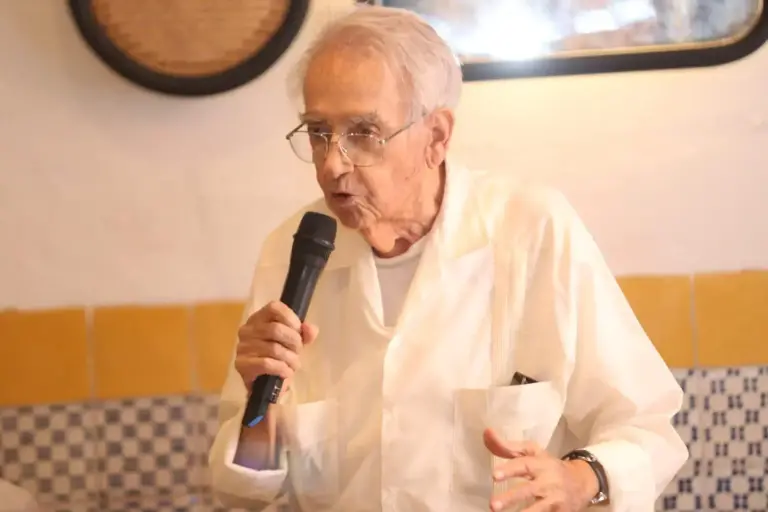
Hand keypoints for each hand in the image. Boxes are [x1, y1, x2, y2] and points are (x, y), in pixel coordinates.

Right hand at [234, 300, 318, 387]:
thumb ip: (305, 333)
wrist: (265, 383)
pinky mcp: (242, 364)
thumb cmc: (280, 356)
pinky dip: (282, 369)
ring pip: (274, 349)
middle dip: (294, 342)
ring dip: (290, 359)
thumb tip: (311, 329)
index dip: (291, 319)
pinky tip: (286, 372)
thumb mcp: (295, 342)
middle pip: (276, 329)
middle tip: (298, 352)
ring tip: (294, 364)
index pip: (274, 307)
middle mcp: (247, 329)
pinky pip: (266, 364)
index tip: (299, 332)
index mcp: (259, 318)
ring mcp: (242, 347)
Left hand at [483, 429, 597, 511]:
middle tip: (492, 504)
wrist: (582, 482)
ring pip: (538, 509)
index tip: (494, 475)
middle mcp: (549, 482)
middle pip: (529, 490)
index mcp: (541, 464)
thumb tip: (487, 432)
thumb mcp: (532, 453)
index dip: (510, 469)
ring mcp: (555, 500)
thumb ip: (507, 446)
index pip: (525, 465)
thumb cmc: (548, 465)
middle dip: (511, 498)